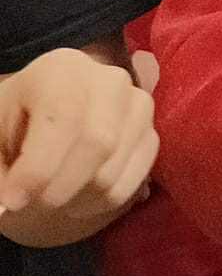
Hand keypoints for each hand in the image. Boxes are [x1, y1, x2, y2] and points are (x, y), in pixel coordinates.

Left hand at [0, 47, 157, 232]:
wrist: (49, 115)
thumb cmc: (18, 121)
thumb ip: (1, 165)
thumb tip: (6, 204)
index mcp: (63, 69)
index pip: (63, 119)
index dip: (38, 167)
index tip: (12, 200)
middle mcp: (111, 81)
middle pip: (98, 143)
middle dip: (59, 187)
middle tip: (32, 205)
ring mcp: (139, 107)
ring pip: (113, 170)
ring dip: (77, 198)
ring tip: (52, 197)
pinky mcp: (152, 135)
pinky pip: (131, 183)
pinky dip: (101, 202)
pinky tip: (78, 196)